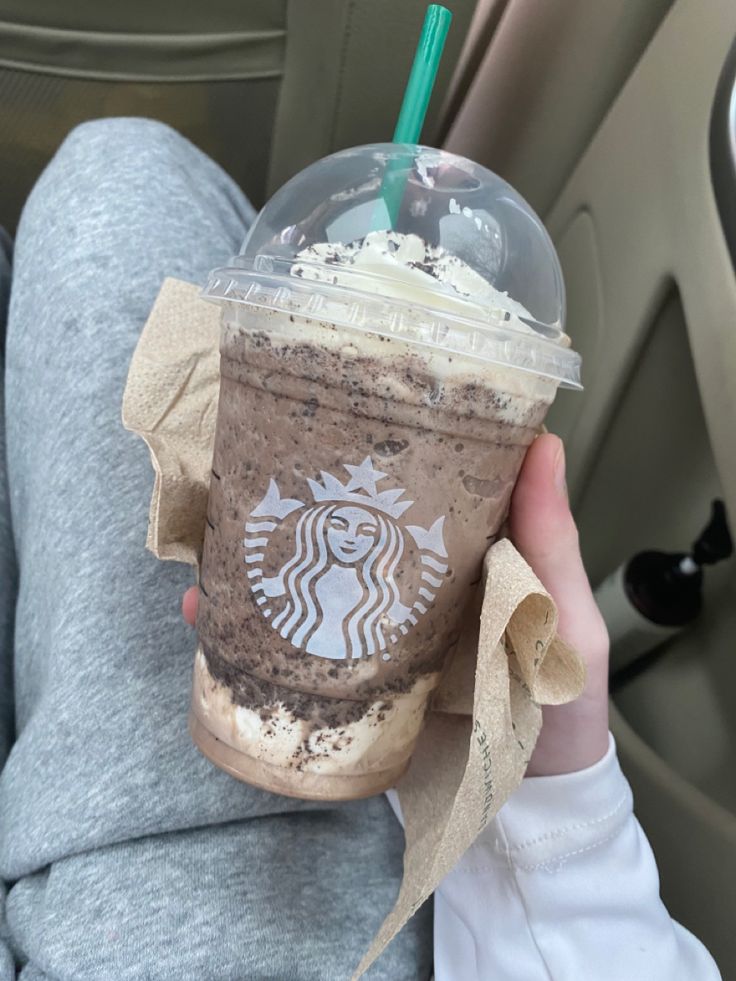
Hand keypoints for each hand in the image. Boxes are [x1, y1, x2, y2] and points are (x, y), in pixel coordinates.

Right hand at [181, 433, 609, 776]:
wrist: (531, 811)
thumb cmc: (565, 712)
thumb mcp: (567, 622)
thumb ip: (552, 544)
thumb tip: (544, 442)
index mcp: (467, 558)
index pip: (417, 490)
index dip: (376, 456)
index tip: (329, 417)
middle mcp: (416, 585)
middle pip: (347, 534)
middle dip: (295, 509)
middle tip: (247, 481)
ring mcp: (380, 632)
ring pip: (310, 586)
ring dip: (258, 570)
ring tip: (213, 557)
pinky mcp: (357, 678)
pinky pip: (300, 646)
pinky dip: (254, 634)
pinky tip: (209, 619)